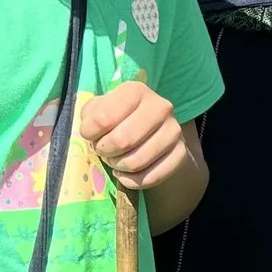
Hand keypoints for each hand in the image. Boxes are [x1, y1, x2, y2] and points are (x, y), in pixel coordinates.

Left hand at [75, 80, 191, 192]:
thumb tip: (92, 132)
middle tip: (104, 150)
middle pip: (122, 141)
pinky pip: (151, 177)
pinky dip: (133, 181)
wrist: (150, 130)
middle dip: (105, 151)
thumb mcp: (98, 109)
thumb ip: (90, 116)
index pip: (103, 119)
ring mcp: (174, 130)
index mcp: (136, 91)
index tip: (91, 135)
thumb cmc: (116, 118)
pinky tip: (127, 174)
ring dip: (118, 166)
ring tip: (116, 160)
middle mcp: (161, 107)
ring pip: (136, 162)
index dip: (90, 133)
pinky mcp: (181, 152)